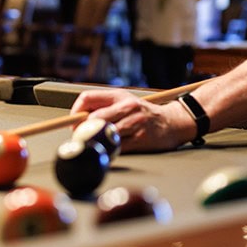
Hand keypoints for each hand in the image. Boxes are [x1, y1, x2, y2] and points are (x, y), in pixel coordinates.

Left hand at [70, 88, 194, 152]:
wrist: (173, 122)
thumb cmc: (143, 113)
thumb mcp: (124, 101)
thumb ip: (103, 107)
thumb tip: (77, 120)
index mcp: (118, 96)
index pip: (87, 98)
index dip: (75, 112)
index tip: (74, 123)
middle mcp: (127, 107)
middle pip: (94, 118)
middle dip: (82, 130)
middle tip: (81, 138)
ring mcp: (134, 123)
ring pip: (104, 133)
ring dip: (95, 142)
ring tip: (93, 145)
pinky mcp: (141, 139)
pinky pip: (117, 147)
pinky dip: (109, 151)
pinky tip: (108, 151)